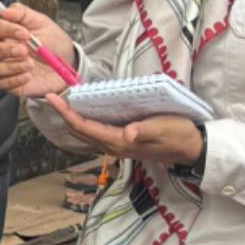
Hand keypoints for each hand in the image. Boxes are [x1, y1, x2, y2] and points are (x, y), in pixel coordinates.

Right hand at [0, 1, 76, 98]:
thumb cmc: (54, 42)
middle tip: (24, 51)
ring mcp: (4, 68)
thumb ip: (23, 14)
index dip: (7, 29)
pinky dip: (15, 80)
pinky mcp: (11, 84)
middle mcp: (1, 50)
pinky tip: (29, 76)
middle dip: (4, 50)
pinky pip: (2, 84)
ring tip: (31, 64)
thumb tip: (5, 10)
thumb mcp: (43, 23)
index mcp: (7, 33)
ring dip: (10, 67)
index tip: (24, 33)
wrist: (69, 64)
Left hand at [43, 95, 203, 168]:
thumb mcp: (164, 129)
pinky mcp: (122, 142)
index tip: (52, 97)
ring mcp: (117, 146)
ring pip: (86, 133)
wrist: (192, 148)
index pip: (84, 127)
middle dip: (63, 114)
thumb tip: (128, 132)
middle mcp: (113, 147)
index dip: (66, 113)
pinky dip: (84, 121)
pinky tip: (82, 110)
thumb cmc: (178, 135)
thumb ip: (145, 130)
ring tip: (62, 102)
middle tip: (52, 96)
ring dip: (72, 118)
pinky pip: (96, 132)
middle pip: (80, 131)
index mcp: (119, 142)